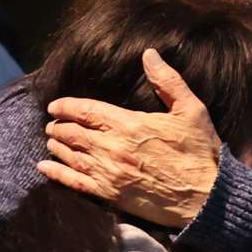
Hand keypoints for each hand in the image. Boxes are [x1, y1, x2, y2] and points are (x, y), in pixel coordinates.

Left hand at [38, 49, 222, 226]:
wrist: (207, 197)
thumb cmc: (200, 152)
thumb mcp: (191, 109)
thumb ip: (168, 81)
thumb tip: (149, 54)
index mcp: (129, 125)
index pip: (87, 111)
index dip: (67, 106)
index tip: (55, 105)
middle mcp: (113, 148)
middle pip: (73, 133)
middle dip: (58, 126)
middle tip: (51, 124)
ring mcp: (110, 174)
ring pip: (71, 156)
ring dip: (57, 147)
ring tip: (50, 141)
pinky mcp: (111, 195)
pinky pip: (76, 183)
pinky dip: (57, 174)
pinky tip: (44, 167)